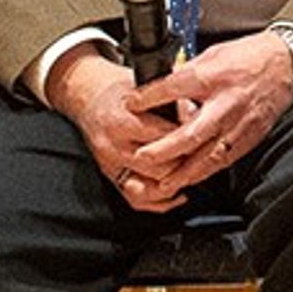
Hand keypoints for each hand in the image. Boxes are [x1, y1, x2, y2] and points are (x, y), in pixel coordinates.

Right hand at [47, 47, 194, 215]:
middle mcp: (114, 146)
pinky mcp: (111, 177)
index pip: (161, 136)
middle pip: (157, 166)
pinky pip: (136, 200)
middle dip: (184, 162)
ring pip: (148, 188)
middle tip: (204, 155)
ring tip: (192, 174)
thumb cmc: (121, 91)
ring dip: (174, 183)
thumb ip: (169, 103)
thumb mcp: (144, 89)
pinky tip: (178, 193)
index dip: (186, 136)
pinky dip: (160, 202)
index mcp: (122, 120)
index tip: (204, 133)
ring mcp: (111, 165)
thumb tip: (196, 116)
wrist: (88, 99)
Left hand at [123, 33, 292, 196]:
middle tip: (141, 159)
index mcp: (212, 76)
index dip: (148, 98)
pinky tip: (192, 178)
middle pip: (188, 133)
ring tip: (163, 183)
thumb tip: (161, 86)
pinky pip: (225, 159)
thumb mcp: (213, 54)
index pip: (173, 89)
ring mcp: (238, 123)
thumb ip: (187, 73)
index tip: (131, 105)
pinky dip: (206, 171)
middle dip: (162, 150)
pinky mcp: (250, 135)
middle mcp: (224, 103)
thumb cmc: (249, 56)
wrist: (285, 62)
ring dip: (182, 172)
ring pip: (207, 155)